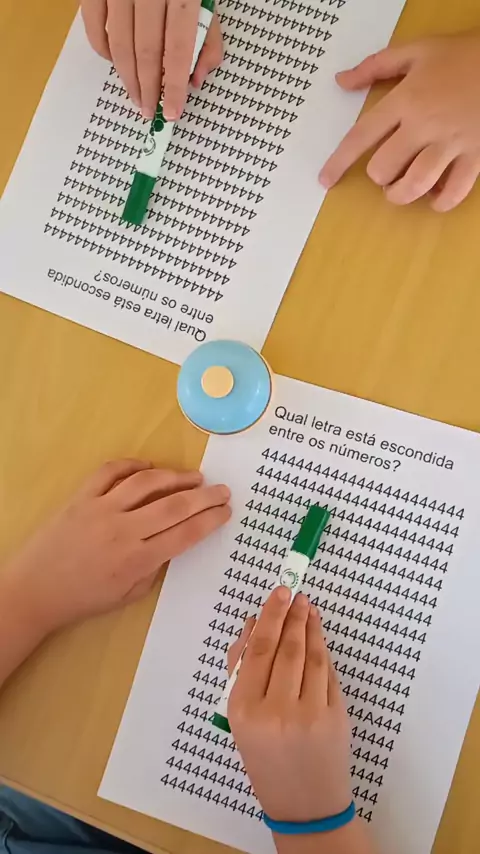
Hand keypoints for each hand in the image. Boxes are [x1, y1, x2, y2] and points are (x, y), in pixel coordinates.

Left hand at [2, 459, 230, 636]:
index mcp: (137, 560)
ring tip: (194, 477)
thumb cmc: (83, 598)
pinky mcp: (81, 497)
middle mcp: (123, 531)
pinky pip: (111, 472)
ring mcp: (101, 509)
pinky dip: (133, 465)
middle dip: (204, 496)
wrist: (35, 590)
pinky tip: (149, 468)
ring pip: (147, 483)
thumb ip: (155, 568)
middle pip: (174, 505)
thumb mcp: (127, 595)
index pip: (185, 534)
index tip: (226, 510)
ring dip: (175, 476)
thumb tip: (176, 541)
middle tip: (223, 489)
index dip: (210, 520)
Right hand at [81, 0, 222, 118]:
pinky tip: (118, 63)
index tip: (172, 112)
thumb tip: (197, 79)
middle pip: (146, 50)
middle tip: (150, 111)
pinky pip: (95, 26)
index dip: (174, 85)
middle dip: (148, 88)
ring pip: (119, 43)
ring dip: (127, 78)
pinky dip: (106, 51)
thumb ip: (209, 36)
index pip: (178, 47)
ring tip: (136, 97)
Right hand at [228, 587, 351, 823]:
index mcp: (244, 710)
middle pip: (286, 648)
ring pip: (311, 656)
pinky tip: (318, 637)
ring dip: (310, 627)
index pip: (258, 650)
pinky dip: (323, 651)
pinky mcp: (336, 717)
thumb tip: (250, 626)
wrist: (303, 804)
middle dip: (291, 615)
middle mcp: (276, 710)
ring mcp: (310, 714)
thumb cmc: (265, 760)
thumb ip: (241, 672)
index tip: (279, 593)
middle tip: (295, 593)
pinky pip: (328, 674)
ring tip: (308, 609)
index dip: (270, 616)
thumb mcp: (240, 721)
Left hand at [320, 30, 479, 211]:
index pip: (361, 136)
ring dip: (402, 194)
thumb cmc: (461, 55)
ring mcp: (451, 143)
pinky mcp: (476, 155)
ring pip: (415, 184)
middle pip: (385, 167)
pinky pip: (454, 191)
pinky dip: (441, 201)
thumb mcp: (417, 50)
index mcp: (405, 100)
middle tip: (386, 171)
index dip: (339, 161)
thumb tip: (342, 81)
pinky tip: (435, 197)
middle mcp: (424, 125)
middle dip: (379, 175)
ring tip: (402, 190)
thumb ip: (376, 66)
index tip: (325, 180)